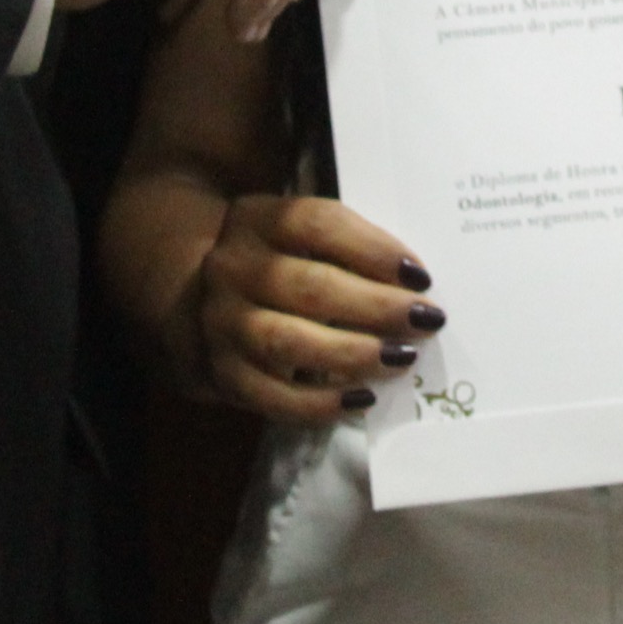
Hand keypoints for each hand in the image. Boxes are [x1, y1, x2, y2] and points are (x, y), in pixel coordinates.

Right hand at [184, 194, 442, 422]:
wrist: (195, 296)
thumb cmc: (278, 261)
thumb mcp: (296, 233)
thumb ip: (345, 245)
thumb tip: (414, 283)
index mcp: (258, 219)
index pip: (317, 223)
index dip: (372, 249)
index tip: (420, 276)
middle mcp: (233, 267)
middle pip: (310, 286)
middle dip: (376, 307)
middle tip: (427, 321)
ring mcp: (221, 322)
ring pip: (289, 342)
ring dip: (353, 354)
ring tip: (401, 358)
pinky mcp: (221, 372)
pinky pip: (271, 396)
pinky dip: (319, 404)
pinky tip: (362, 399)